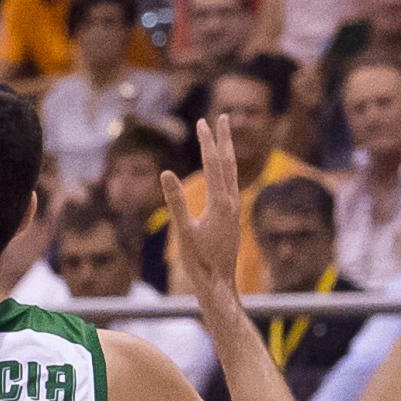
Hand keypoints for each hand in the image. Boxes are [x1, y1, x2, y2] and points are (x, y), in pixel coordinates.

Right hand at [163, 117, 240, 305]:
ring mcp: (234, 209)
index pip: (213, 163)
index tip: (202, 122)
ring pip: (232, 172)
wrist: (220, 283)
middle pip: (228, 162)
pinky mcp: (232, 217)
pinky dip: (227, 169)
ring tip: (223, 137)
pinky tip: (224, 171)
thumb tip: (166, 173)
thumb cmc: (199, 261)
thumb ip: (175, 200)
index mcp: (220, 202)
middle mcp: (231, 201)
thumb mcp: (183, 231)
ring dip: (227, 152)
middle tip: (220, 117)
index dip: (207, 141)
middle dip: (223, 139)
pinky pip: (231, 184)